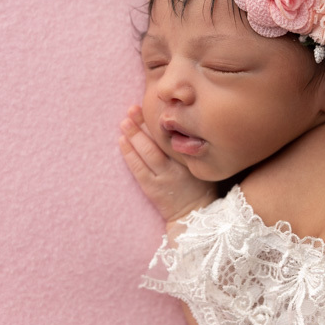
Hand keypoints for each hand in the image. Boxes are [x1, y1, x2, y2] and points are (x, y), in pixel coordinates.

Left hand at [119, 106, 215, 225]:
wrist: (195, 217)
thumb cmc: (201, 188)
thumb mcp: (203, 165)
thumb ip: (193, 148)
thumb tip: (180, 124)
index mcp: (192, 158)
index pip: (175, 135)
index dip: (163, 121)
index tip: (155, 106)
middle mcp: (178, 167)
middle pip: (159, 141)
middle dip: (144, 124)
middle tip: (133, 109)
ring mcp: (163, 178)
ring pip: (147, 153)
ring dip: (134, 136)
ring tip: (124, 122)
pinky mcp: (152, 188)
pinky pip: (138, 169)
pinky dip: (129, 154)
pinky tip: (122, 141)